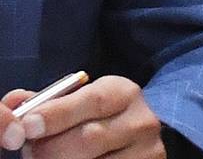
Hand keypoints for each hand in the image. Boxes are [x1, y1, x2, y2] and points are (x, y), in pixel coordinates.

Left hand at [1, 76, 162, 157]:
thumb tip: (12, 104)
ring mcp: (146, 151)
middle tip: (31, 152)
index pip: (93, 100)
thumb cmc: (95, 118)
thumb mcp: (77, 102)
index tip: (28, 126)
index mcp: (124, 93)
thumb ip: (45, 102)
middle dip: (51, 148)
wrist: (131, 139)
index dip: (58, 114)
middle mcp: (141, 121)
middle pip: (90, 137)